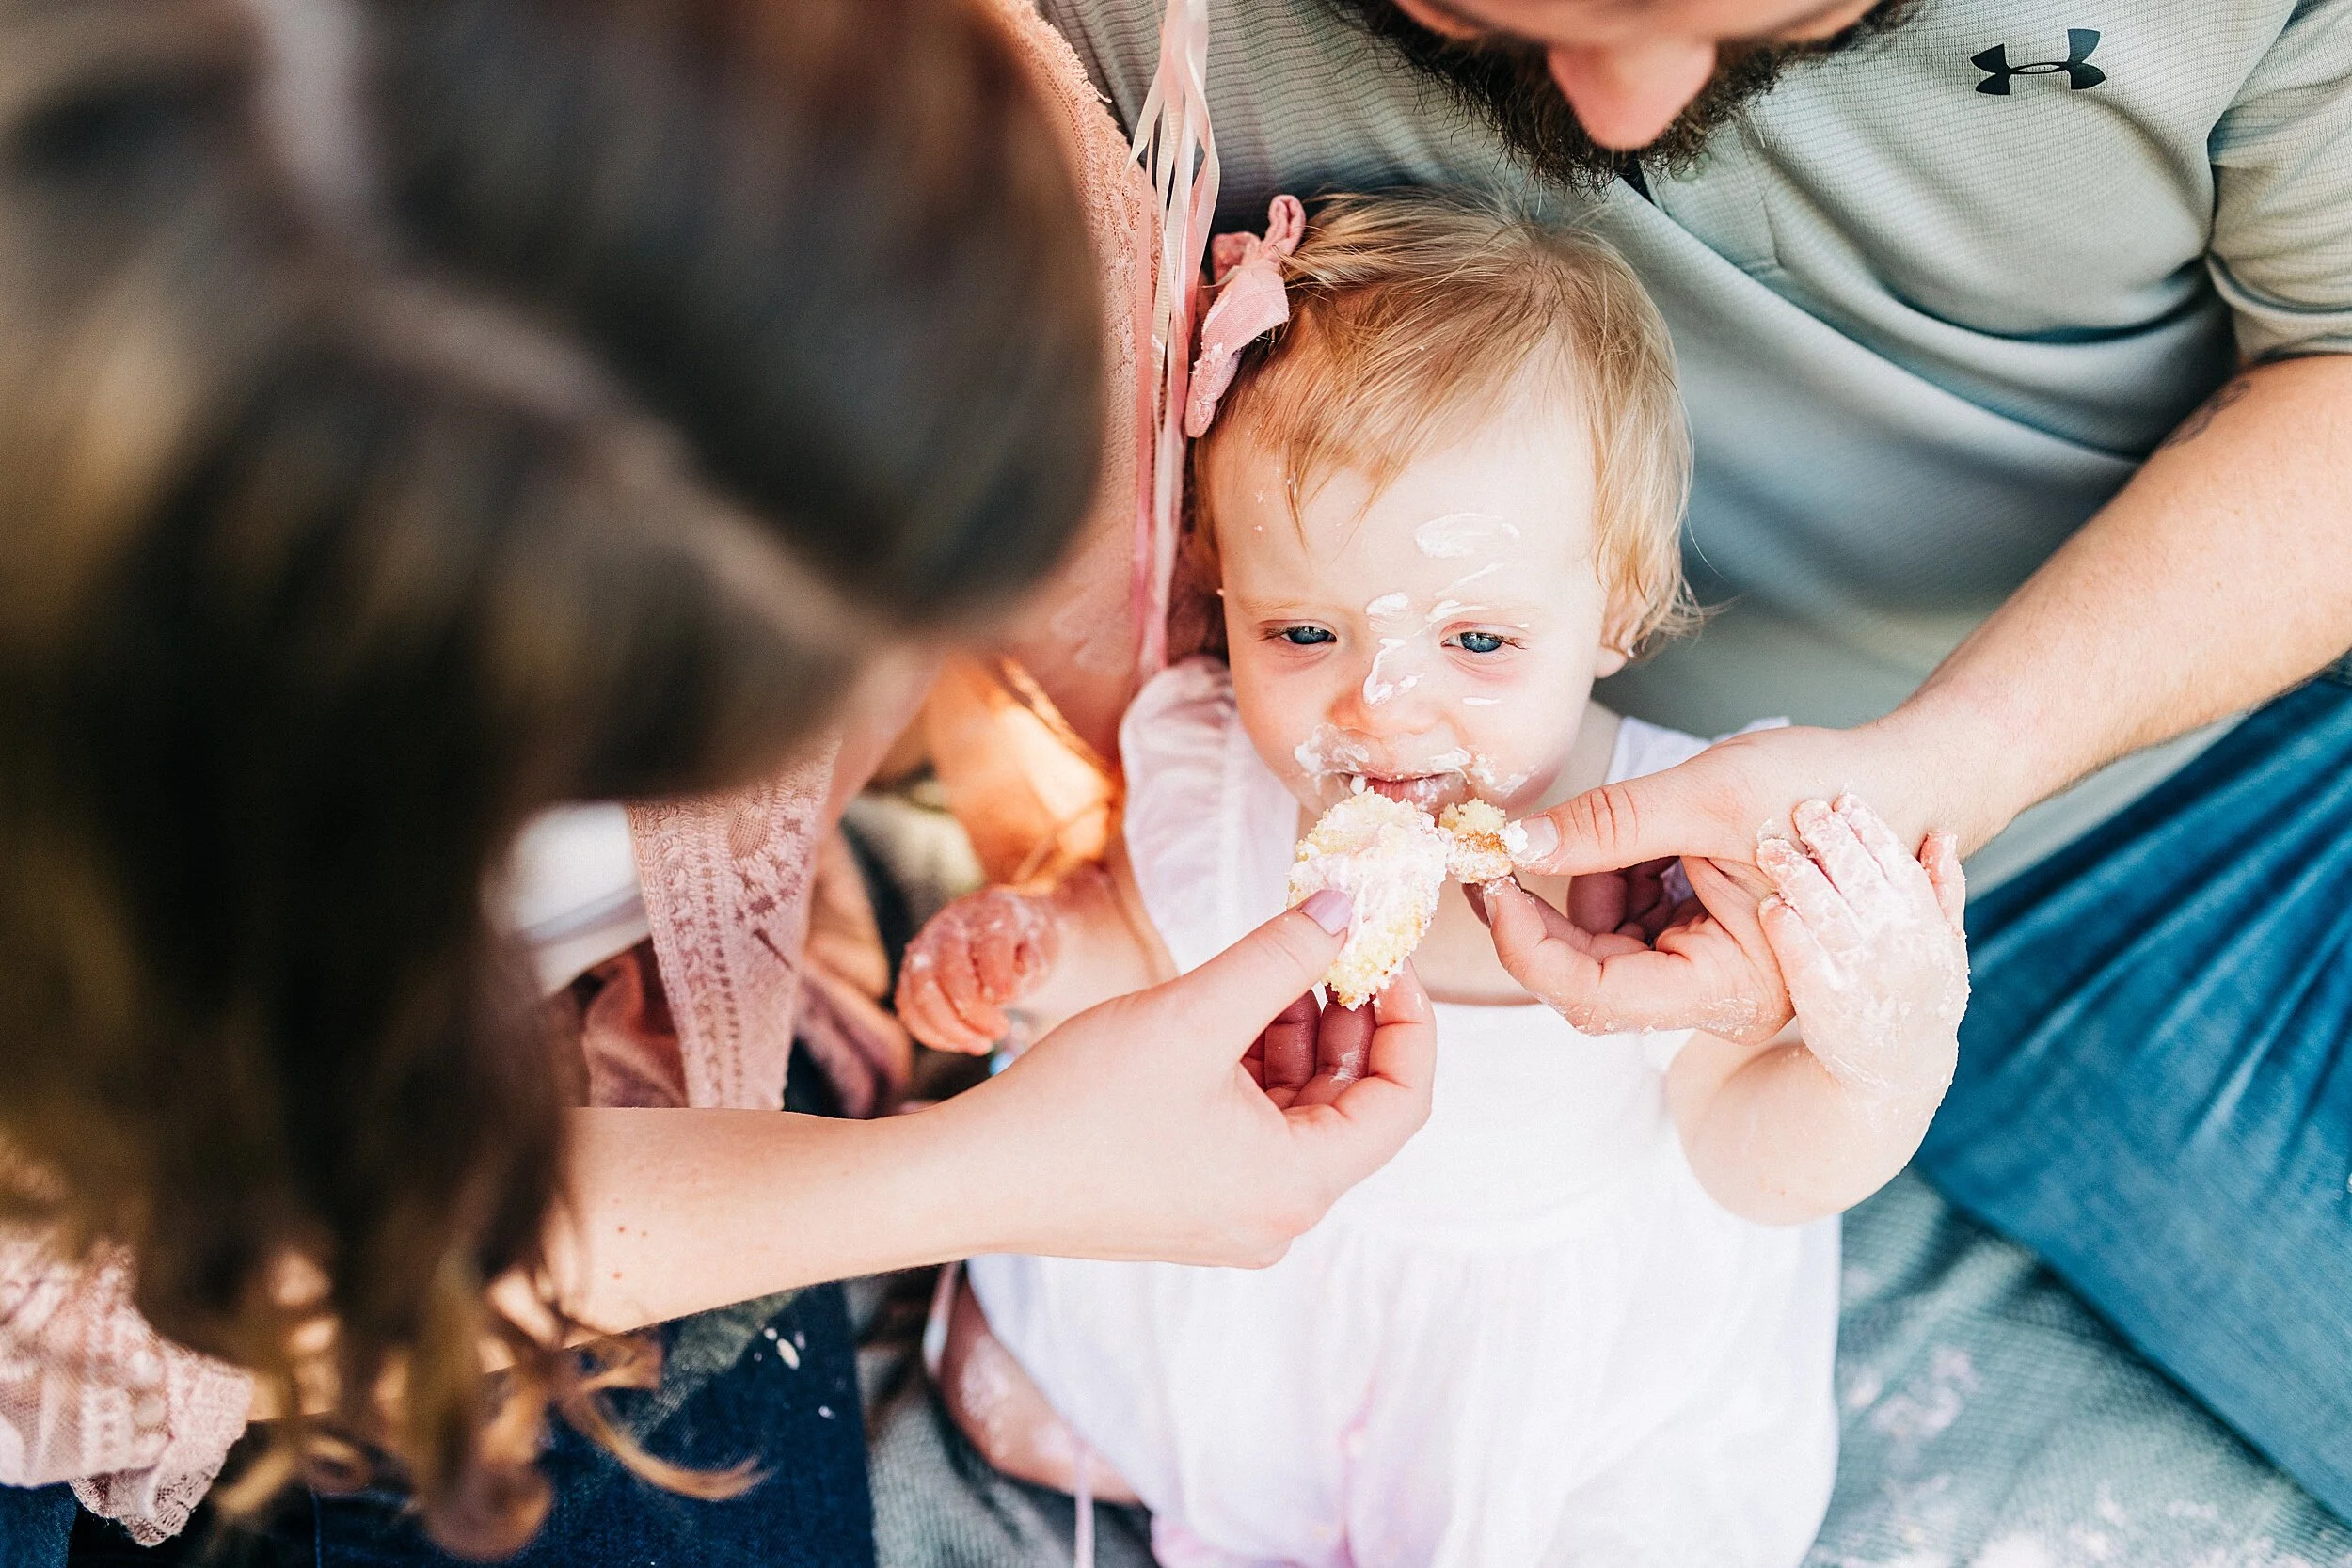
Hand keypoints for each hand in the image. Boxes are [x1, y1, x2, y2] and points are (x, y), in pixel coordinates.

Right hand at [895, 887, 1060, 1051]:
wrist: (1008, 935)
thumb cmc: (1027, 943)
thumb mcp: (1041, 945)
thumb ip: (1032, 960)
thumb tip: (1016, 979)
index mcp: (990, 912)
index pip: (989, 943)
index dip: (997, 973)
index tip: (1007, 998)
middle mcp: (950, 928)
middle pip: (948, 972)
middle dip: (973, 1011)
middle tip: (1000, 1030)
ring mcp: (925, 950)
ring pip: (921, 993)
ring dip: (950, 1028)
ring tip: (982, 1044)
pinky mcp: (911, 975)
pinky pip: (908, 1008)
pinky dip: (931, 1033)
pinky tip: (960, 1042)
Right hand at [966, 892, 1435, 1266]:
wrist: (972, 1178)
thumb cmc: (1077, 1107)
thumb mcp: (1194, 1013)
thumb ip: (1281, 956)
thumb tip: (1346, 908)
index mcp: (1295, 1186)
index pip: (1401, 1104)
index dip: (1410, 1022)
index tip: (1387, 955)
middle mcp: (1275, 1216)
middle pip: (1350, 1107)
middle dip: (1346, 1019)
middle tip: (1330, 943)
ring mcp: (1233, 1216)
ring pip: (1300, 1113)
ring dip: (1296, 1037)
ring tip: (1271, 965)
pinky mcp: (1193, 1203)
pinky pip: (1254, 1130)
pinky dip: (1254, 1068)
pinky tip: (1226, 1011)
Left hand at [1495, 719, 1984, 1038]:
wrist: (1900, 782)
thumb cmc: (1825, 789)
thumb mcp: (1707, 796)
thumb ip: (1608, 824)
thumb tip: (1517, 843)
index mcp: (1732, 986)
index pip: (1594, 996)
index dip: (1528, 944)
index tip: (1494, 880)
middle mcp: (1718, 995)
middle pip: (1591, 975)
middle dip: (1551, 908)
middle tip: (1507, 842)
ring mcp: (1710, 969)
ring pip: (1604, 945)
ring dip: (1591, 884)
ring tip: (1634, 824)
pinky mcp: (1702, 937)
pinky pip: (1631, 921)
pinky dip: (1619, 875)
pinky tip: (1653, 837)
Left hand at [1758, 795, 1967, 1102]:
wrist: (1893, 1072)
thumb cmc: (1913, 994)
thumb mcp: (1940, 946)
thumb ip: (1942, 892)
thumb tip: (1942, 834)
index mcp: (1929, 931)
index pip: (1902, 870)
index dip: (1874, 833)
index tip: (1846, 799)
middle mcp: (1902, 954)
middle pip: (1865, 886)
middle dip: (1834, 843)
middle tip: (1803, 808)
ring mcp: (1866, 981)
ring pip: (1830, 918)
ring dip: (1801, 879)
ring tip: (1770, 848)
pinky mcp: (1828, 1009)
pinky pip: (1805, 963)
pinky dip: (1788, 932)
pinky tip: (1769, 905)